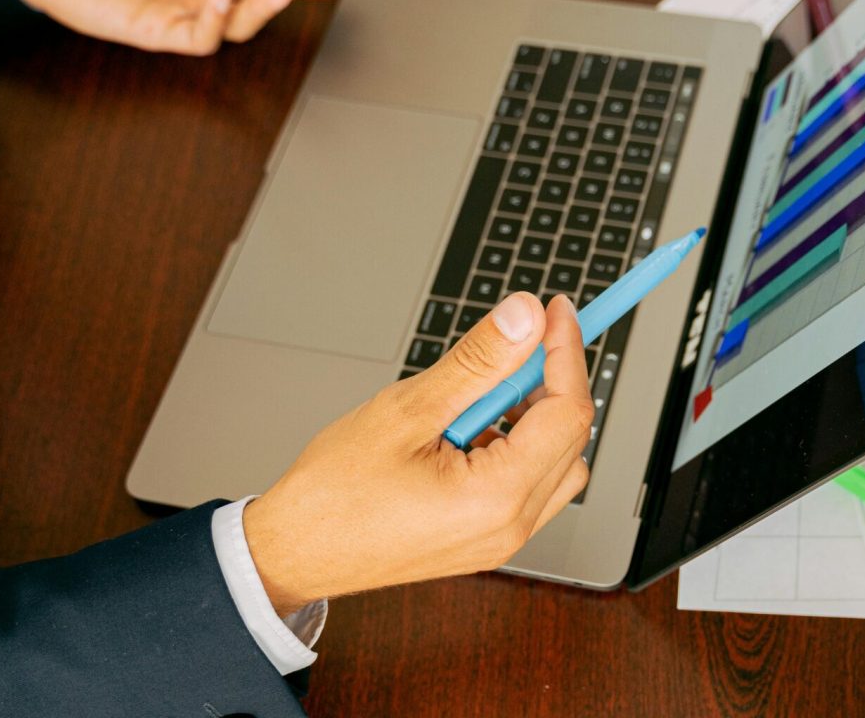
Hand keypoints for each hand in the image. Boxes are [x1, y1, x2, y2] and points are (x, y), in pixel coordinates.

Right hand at [243, 293, 593, 614]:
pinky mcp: (485, 538)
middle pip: (570, 437)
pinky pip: (528, 484)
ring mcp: (500, 539)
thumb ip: (477, 361)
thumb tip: (525, 317)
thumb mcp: (407, 409)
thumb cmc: (334, 492)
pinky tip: (465, 428)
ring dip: (533, 416)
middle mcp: (510, 528)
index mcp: (496, 500)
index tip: (554, 311)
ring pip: (556, 462)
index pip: (568, 413)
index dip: (565, 352)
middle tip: (516, 341)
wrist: (294, 552)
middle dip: (551, 381)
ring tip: (476, 394)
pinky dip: (514, 444)